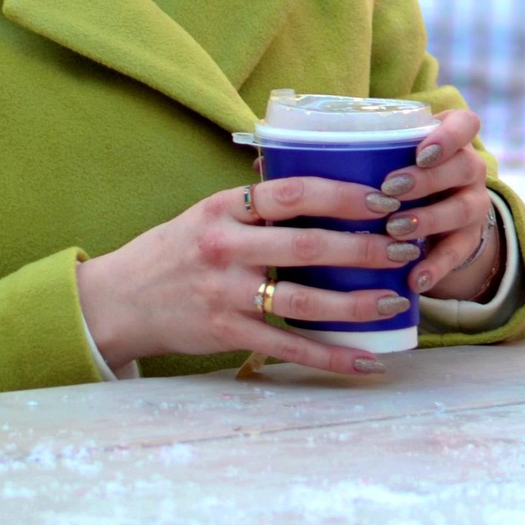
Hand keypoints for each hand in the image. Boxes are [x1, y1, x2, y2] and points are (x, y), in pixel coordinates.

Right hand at [73, 173, 418, 375]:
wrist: (119, 301)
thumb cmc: (175, 251)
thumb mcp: (207, 212)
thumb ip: (255, 199)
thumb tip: (310, 163)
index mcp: (224, 208)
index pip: (292, 193)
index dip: (342, 195)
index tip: (384, 198)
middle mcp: (225, 248)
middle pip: (307, 246)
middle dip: (364, 247)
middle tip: (406, 247)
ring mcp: (225, 294)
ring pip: (303, 300)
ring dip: (356, 302)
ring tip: (396, 299)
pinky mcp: (226, 334)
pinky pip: (288, 347)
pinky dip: (330, 357)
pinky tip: (366, 361)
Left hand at [370, 107, 502, 303]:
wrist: (436, 215)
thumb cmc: (400, 172)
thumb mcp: (393, 154)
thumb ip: (366, 149)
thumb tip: (297, 149)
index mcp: (452, 139)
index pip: (465, 124)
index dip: (448, 136)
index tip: (421, 152)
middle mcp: (469, 169)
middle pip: (464, 166)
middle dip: (427, 179)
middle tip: (390, 189)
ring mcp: (473, 204)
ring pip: (462, 209)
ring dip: (429, 219)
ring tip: (395, 230)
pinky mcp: (469, 240)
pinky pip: (458, 254)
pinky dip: (436, 266)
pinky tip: (415, 278)